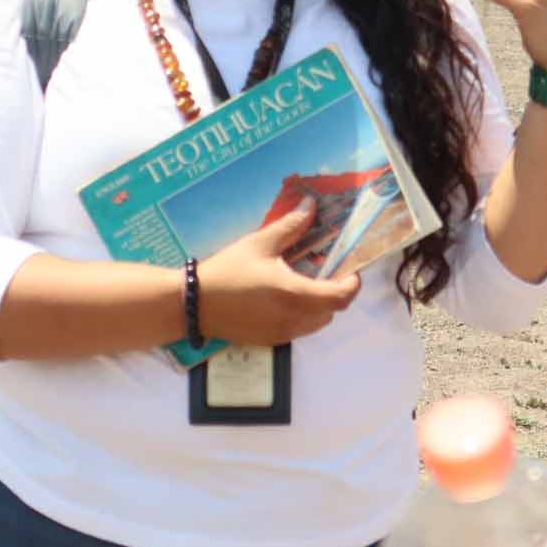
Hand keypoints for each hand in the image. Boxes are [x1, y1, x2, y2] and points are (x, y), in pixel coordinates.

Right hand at [195, 203, 361, 344]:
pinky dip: (301, 316)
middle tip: (324, 272)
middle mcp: (293, 319)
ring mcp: (282, 334)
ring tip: (302, 284)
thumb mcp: (260, 243)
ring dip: (318, 306)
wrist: (194, 304)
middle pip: (332, 312)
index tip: (348, 269)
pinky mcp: (270, 341)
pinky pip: (299, 330)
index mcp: (294, 294)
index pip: (340, 297)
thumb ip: (291, 226)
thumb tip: (311, 204)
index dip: (352, 284)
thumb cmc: (228, 270)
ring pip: (317, 323)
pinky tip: (282, 299)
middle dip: (334, 293)